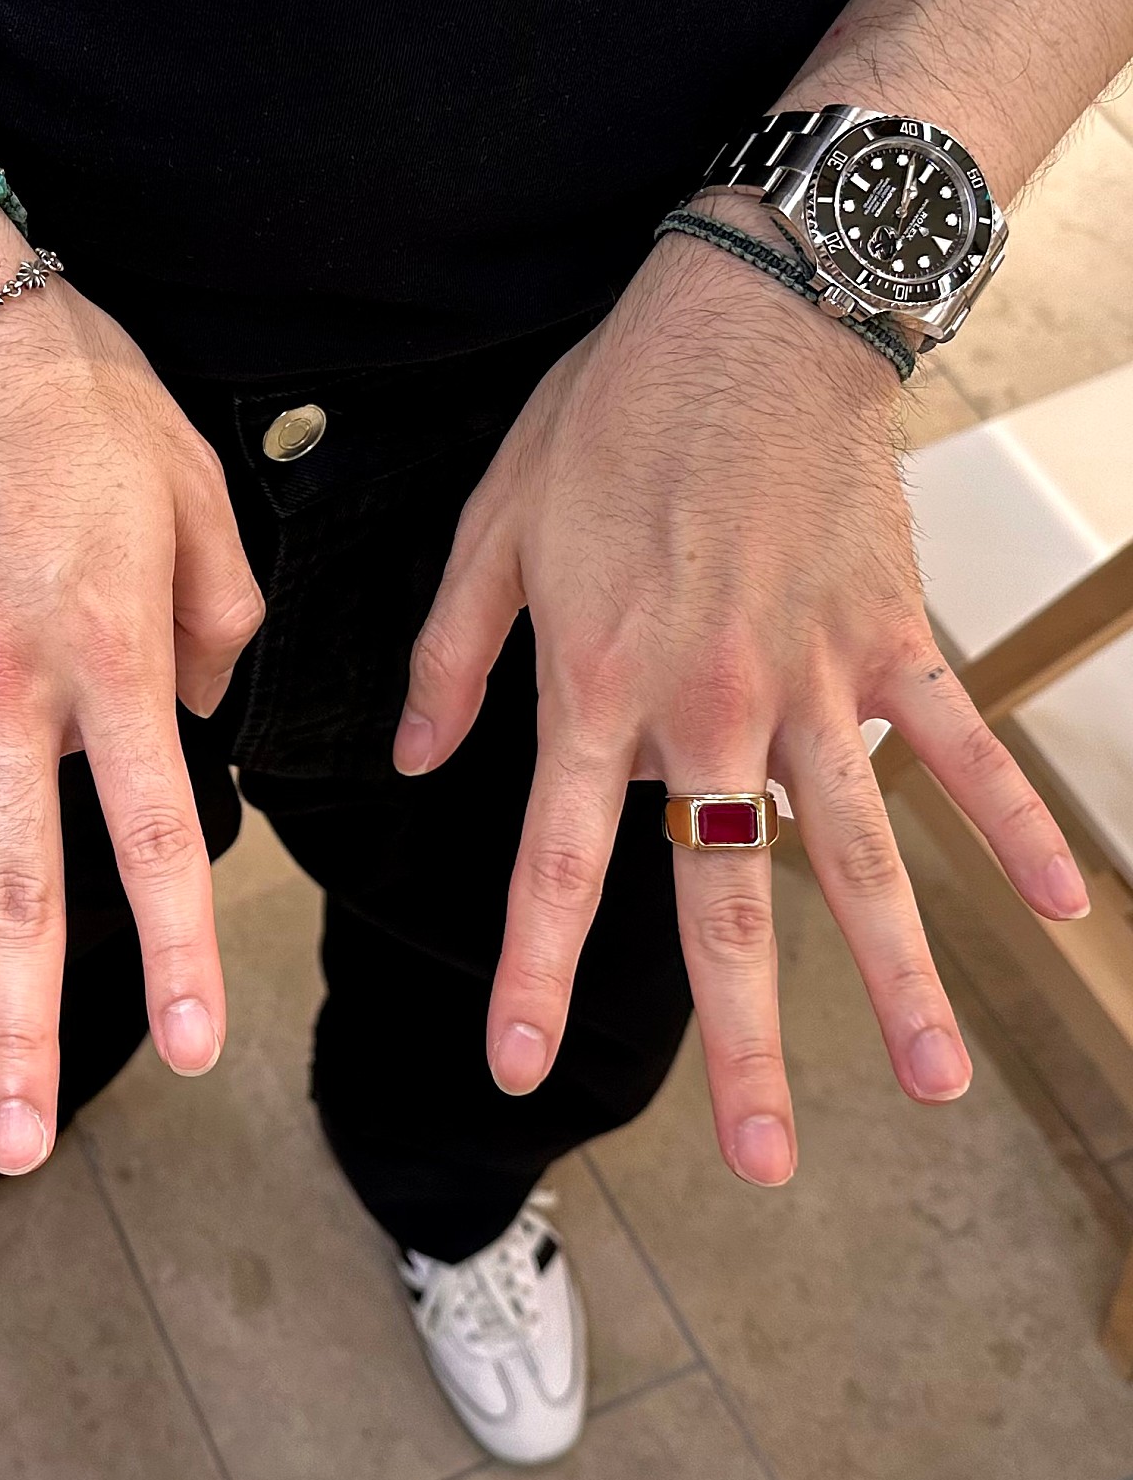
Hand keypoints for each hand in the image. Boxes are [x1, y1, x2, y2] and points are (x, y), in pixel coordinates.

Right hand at [0, 227, 262, 1172]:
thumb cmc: (77, 391)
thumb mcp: (198, 486)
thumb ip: (227, 614)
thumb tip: (216, 705)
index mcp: (111, 657)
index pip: (152, 833)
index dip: (176, 948)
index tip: (190, 1047)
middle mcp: (4, 690)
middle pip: (13, 887)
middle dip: (21, 1025)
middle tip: (18, 1141)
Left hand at [393, 212, 1087, 1185]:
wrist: (744, 319)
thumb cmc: (610, 415)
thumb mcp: (495, 523)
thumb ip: (452, 655)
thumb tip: (416, 759)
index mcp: (595, 685)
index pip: (556, 859)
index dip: (532, 968)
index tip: (514, 1062)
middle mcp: (707, 708)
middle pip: (726, 899)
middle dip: (745, 1038)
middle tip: (763, 1161)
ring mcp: (812, 682)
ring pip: (859, 854)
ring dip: (900, 974)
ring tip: (934, 1086)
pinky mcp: (890, 640)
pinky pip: (958, 748)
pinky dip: (1010, 823)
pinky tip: (1063, 909)